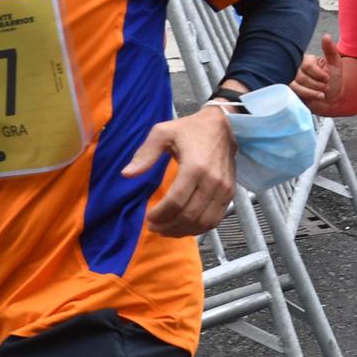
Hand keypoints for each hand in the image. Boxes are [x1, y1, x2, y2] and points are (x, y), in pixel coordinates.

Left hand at [121, 104, 236, 235]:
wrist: (223, 125)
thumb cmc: (190, 129)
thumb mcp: (163, 133)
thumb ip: (145, 154)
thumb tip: (126, 174)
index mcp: (195, 167)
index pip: (175, 202)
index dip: (159, 215)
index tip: (147, 217)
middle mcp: (213, 181)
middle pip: (189, 215)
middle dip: (167, 226)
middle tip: (153, 226)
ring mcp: (224, 188)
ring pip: (203, 222)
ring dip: (183, 230)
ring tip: (166, 229)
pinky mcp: (230, 193)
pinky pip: (216, 219)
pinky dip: (199, 228)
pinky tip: (185, 226)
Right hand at [292, 35, 343, 114]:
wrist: (332, 98)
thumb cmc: (333, 80)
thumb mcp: (335, 64)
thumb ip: (331, 51)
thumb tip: (326, 36)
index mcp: (305, 60)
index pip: (307, 65)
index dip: (318, 73)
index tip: (327, 78)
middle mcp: (295, 69)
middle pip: (300, 76)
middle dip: (316, 83)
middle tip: (326, 86)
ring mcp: (291, 81)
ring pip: (296, 85)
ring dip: (313, 90)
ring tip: (323, 92)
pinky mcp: (290, 93)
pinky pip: (294, 94)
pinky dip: (308, 96)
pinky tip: (318, 97)